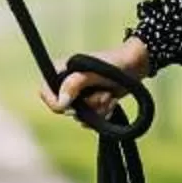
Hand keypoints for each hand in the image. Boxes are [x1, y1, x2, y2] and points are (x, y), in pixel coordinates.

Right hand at [40, 34, 154, 119]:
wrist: (136, 67)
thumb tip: (61, 103)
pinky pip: (91, 119)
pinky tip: (111, 101)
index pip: (45, 91)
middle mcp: (68, 84)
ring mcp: (81, 95)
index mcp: (62, 70)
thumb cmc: (115, 63)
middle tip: (100, 94)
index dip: (53, 102)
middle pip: (65, 108)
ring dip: (98, 109)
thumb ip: (74, 84)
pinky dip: (103, 113)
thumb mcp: (93, 71)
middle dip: (86, 105)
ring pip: (80, 115)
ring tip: (109, 94)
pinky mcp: (92, 104)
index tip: (68, 107)